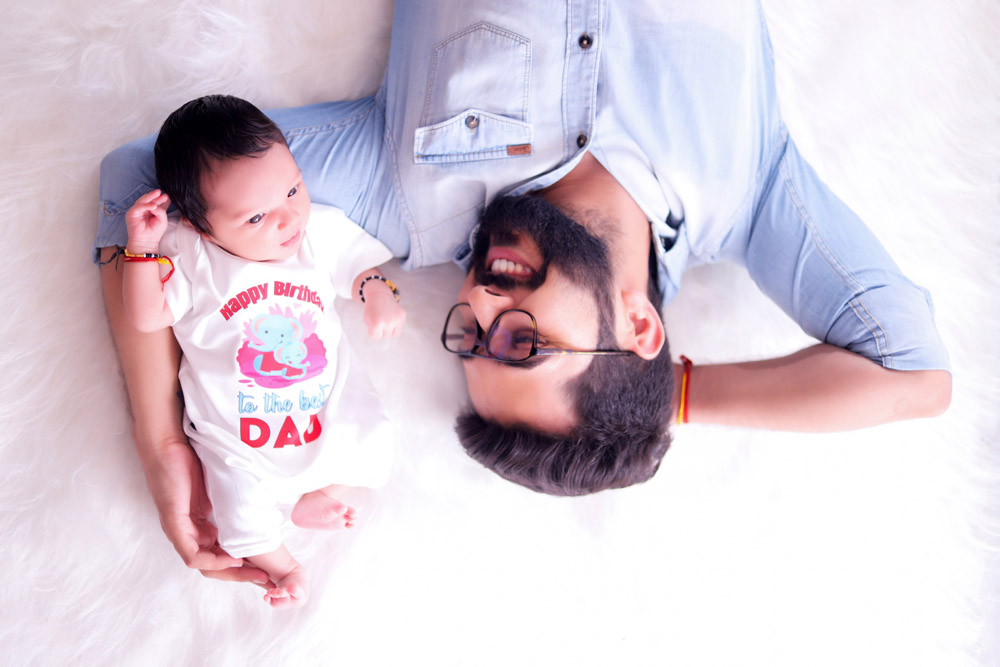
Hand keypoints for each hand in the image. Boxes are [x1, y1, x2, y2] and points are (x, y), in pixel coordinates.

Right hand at [125, 189, 170, 253]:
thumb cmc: (154, 232)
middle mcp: (143, 210)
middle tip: (160, 192)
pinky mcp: (131, 213)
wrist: (146, 241)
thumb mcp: (162, 220)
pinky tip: (153, 206)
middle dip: (155, 196)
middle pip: (148, 200)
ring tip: (158, 194)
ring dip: (150, 197)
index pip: (154, 202)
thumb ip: (161, 211)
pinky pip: (139, 207)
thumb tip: (156, 204)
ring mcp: (137, 211)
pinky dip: (146, 205)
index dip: (160, 199)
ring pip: (143, 201)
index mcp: (150, 211)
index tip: (166, 196)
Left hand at [145, 438, 270, 586]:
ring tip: (253, 571)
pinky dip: (213, 560)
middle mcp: (190, 532)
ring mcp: (180, 530)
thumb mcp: (219, 486)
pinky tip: (233, 557)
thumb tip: (259, 507)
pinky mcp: (174, 523)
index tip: (267, 568)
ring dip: (229, 571)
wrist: (168, 441)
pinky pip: (192, 554)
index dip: (244, 564)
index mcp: (201, 526)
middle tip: (265, 578)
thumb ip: (232, 502)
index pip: (222, 556)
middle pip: (214, 566)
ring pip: (204, 565)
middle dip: (241, 575)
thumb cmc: (192, 457)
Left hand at [362, 288, 405, 339]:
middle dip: (381, 330)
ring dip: (389, 330)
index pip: (375, 337)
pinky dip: (395, 325)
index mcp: (376, 323)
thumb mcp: (367, 320)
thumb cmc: (371, 309)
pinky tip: (391, 318)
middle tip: (379, 320)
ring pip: (394, 334)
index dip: (372, 331)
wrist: (379, 295)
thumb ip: (373, 331)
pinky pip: (399, 328)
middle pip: (385, 336)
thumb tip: (387, 336)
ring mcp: (397, 319)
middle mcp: (388, 322)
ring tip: (386, 321)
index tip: (372, 324)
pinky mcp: (402, 316)